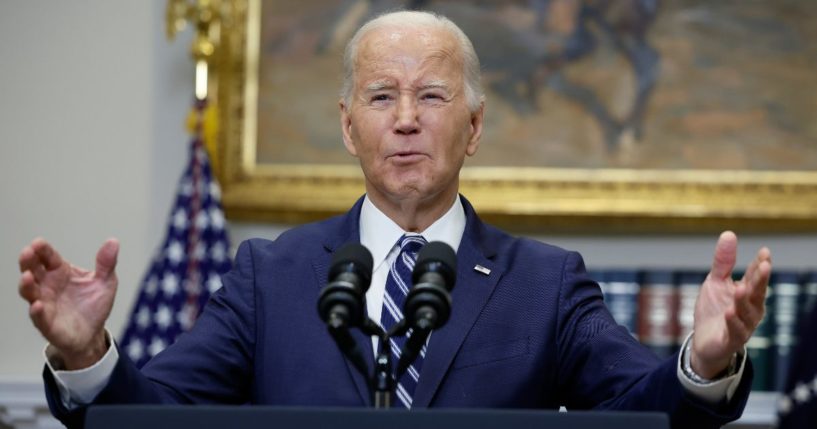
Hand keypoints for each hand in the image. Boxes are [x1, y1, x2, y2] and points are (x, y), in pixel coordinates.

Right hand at [18, 238, 118, 369]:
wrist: (93, 333)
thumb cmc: (94, 305)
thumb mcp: (105, 281)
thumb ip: (106, 263)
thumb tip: (113, 241)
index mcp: (61, 272)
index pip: (49, 257)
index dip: (43, 250)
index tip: (38, 242)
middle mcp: (48, 286)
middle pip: (33, 270)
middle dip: (28, 261)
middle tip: (27, 252)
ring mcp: (45, 304)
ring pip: (30, 292)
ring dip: (27, 284)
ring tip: (28, 276)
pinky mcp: (47, 323)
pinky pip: (39, 317)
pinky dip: (36, 311)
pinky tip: (37, 305)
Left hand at [691, 231, 770, 378]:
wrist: (703, 341)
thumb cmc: (714, 310)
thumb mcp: (715, 282)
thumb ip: (723, 262)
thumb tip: (729, 234)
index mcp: (747, 294)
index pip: (756, 277)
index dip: (760, 266)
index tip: (765, 252)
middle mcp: (750, 310)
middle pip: (757, 293)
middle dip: (761, 280)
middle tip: (765, 265)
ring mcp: (743, 326)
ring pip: (748, 313)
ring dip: (744, 301)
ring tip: (741, 288)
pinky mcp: (731, 340)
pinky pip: (736, 332)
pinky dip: (734, 322)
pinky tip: (730, 312)